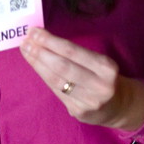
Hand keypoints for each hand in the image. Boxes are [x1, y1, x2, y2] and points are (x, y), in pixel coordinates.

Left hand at [20, 28, 143, 129]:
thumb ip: (75, 53)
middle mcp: (100, 85)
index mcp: (106, 67)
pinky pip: (56, 91)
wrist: (118, 107)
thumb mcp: (99, 62)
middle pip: (62, 66)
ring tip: (26, 51)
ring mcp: (89, 100)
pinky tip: (36, 66)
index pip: (72, 51)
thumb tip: (43, 37)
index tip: (34, 31)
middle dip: (41, 52)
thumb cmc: (103, 77)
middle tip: (25, 42)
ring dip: (38, 64)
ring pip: (56, 80)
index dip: (51, 41)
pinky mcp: (79, 111)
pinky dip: (44, 76)